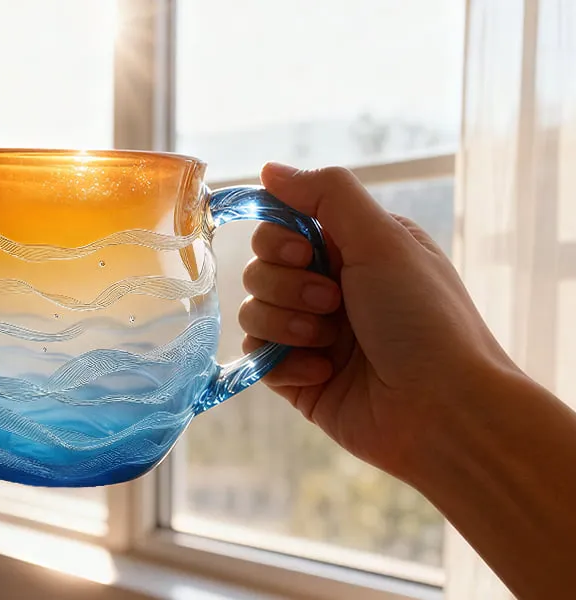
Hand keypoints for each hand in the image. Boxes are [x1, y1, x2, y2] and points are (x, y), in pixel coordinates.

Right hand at [239, 162, 517, 478]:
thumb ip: (326, 194)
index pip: (281, 226)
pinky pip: (257, 357)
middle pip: (258, 267)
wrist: (443, 411)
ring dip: (287, 324)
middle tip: (332, 302)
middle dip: (286, 285)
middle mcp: (330, 287)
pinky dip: (287, 363)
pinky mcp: (297, 377)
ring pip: (252, 311)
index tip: (305, 253)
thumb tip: (269, 169)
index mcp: (354, 249)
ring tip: (329, 343)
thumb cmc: (424, 319)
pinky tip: (325, 373)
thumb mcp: (384, 239)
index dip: (279, 239)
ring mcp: (311, 334)